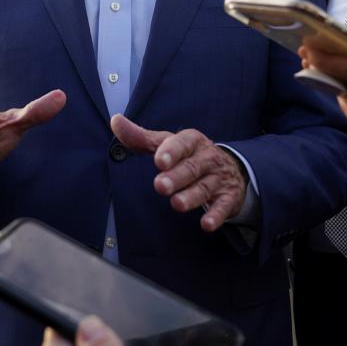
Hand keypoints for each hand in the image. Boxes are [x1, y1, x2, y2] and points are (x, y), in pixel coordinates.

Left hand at [110, 115, 244, 231]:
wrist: (231, 169)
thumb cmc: (189, 155)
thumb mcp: (167, 144)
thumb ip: (141, 137)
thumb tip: (115, 121)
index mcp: (192, 141)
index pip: (182, 143)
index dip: (172, 151)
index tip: (159, 161)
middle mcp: (207, 158)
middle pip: (192, 167)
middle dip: (177, 176)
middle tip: (160, 185)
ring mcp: (218, 178)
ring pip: (204, 187)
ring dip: (191, 196)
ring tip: (176, 204)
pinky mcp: (228, 198)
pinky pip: (223, 206)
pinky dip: (216, 215)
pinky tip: (206, 224)